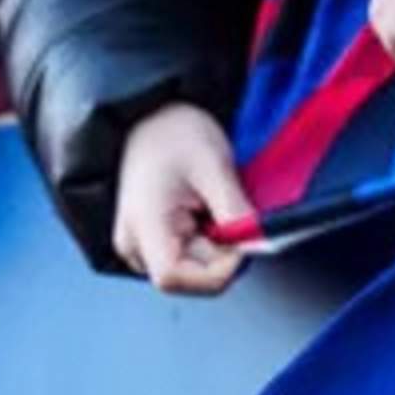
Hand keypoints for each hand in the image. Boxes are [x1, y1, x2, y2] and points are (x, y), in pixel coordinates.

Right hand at [111, 99, 256, 295]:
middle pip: (188, 278)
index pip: (174, 277)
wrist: (151, 116)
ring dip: (218, 249)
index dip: (215, 271)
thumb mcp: (214, 167)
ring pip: (193, 272)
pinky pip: (189, 260)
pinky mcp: (152, 244)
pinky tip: (205, 213)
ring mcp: (140, 246)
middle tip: (233, 216)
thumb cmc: (174, 133)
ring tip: (213, 207)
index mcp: (142, 223)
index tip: (242, 244)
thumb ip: (238, 212)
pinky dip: (210, 244)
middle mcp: (134, 243)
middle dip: (222, 256)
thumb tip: (261, 246)